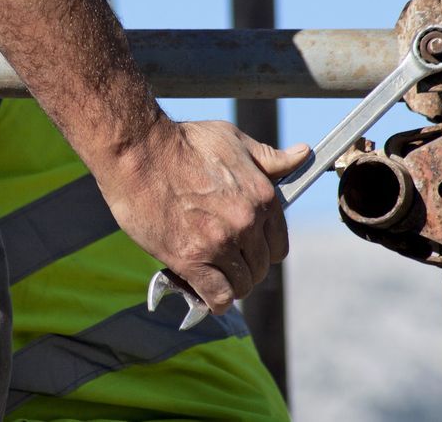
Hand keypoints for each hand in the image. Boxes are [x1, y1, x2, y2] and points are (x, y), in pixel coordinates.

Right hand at [98, 119, 309, 314]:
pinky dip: (214, 301)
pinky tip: (206, 295)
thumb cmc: (183, 142)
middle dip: (244, 267)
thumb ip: (269, 158)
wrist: (139, 152)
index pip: (279, 245)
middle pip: (259, 268)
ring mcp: (219, 243)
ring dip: (229, 284)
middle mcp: (246, 223)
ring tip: (212, 275)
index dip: (263, 250)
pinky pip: (216, 296)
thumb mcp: (233, 140)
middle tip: (223, 261)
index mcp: (262, 197)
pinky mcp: (190, 259)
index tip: (247, 250)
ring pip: (240, 284)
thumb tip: (302, 155)